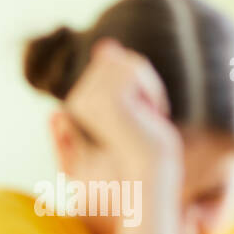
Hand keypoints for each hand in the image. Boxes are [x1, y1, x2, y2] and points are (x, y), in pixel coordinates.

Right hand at [63, 38, 180, 171]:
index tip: (143, 116)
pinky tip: (155, 113)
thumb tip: (105, 45)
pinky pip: (131, 68)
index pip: (108, 63)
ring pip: (122, 61)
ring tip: (151, 114)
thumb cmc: (137, 161)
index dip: (135, 81)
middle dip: (141, 79)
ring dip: (146, 83)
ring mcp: (89, 102)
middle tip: (150, 115)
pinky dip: (151, 87)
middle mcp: (78, 103)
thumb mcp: (124, 116)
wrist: (146, 188)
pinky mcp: (106, 102)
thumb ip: (107, 80)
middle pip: (113, 59)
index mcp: (78, 107)